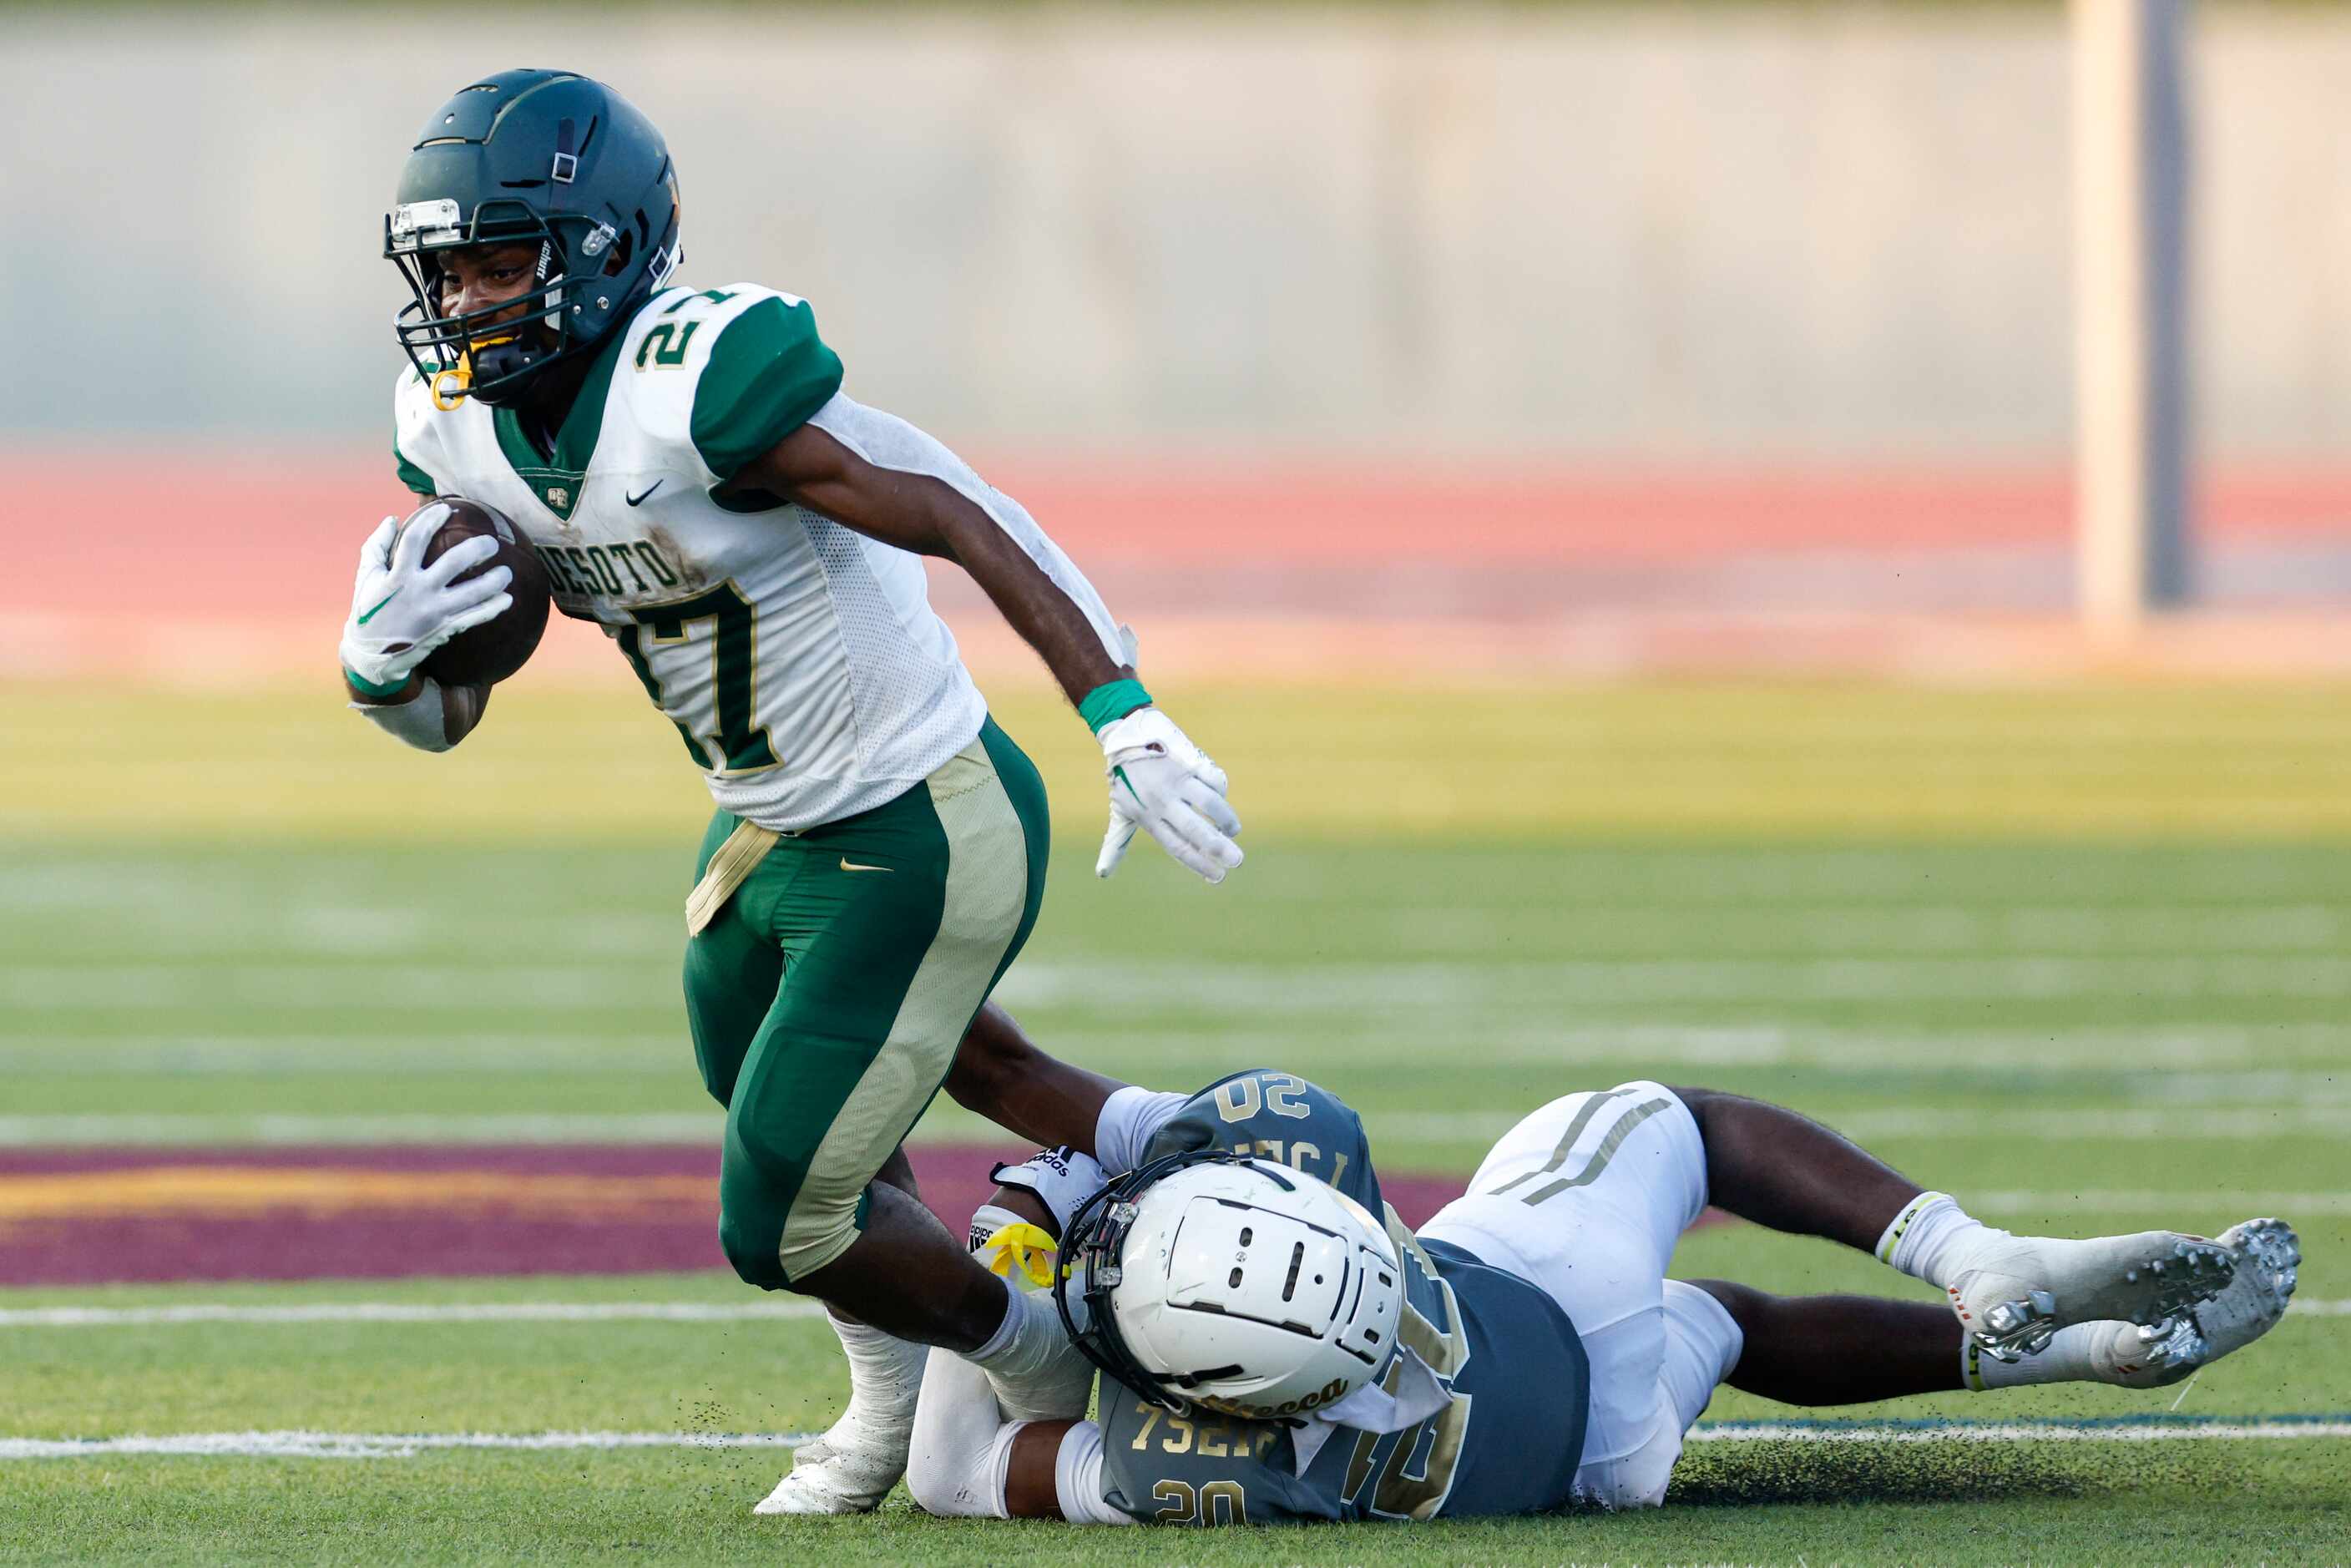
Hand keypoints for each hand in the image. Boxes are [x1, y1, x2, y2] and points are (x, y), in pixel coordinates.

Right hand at [338, 511, 512, 690]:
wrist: (372, 655)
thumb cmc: (369, 609)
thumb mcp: (366, 576)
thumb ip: (377, 545)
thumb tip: (393, 518)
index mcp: (397, 575)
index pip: (416, 539)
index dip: (432, 520)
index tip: (447, 509)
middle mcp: (418, 592)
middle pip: (454, 562)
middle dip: (477, 549)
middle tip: (492, 543)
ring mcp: (434, 612)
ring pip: (473, 593)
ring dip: (495, 581)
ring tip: (507, 572)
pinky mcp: (444, 629)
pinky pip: (475, 617)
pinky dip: (493, 608)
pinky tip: (507, 599)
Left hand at [1094, 708, 1242, 883]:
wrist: (1124, 735)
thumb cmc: (1123, 780)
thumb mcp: (1119, 812)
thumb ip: (1116, 844)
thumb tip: (1101, 874)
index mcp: (1148, 818)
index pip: (1178, 847)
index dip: (1199, 864)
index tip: (1218, 877)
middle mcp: (1162, 801)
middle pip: (1196, 829)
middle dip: (1219, 847)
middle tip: (1238, 860)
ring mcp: (1175, 780)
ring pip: (1209, 802)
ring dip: (1226, 818)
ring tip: (1233, 829)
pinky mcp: (1186, 760)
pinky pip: (1211, 777)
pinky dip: (1220, 788)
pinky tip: (1221, 795)